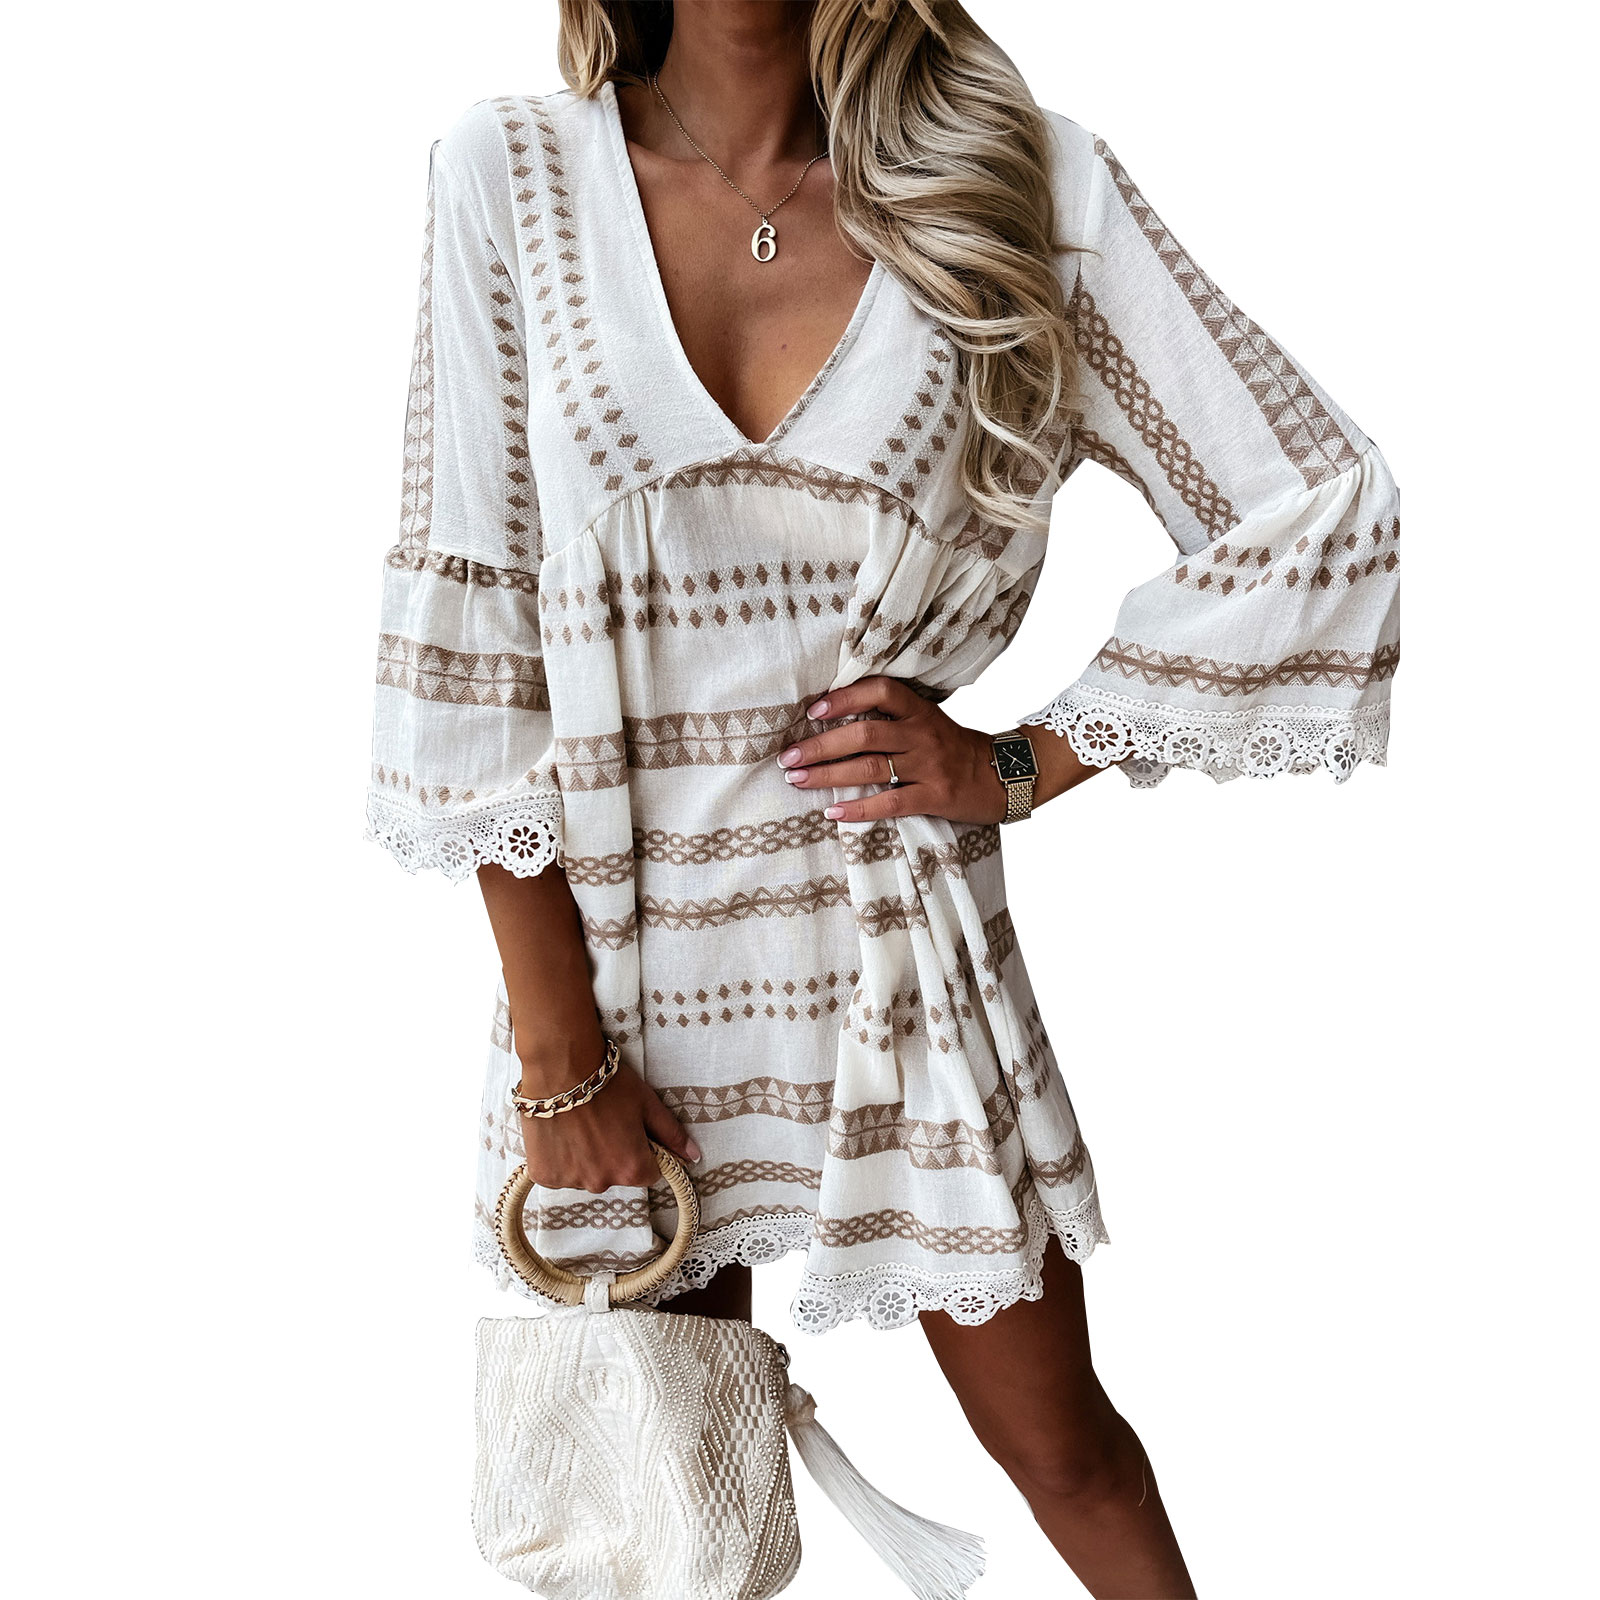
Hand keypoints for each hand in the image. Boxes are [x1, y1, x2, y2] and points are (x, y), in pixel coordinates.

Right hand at [517, 1047, 701, 1192]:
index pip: (648, 1173)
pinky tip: (560, 1132)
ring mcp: (571, 1181)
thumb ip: (671, 1134)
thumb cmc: (607, 1083)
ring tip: (578, 1124)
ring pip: (586, 1174)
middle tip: (602, 1122)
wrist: (559, 1068)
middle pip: (615, 1175)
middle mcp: (602, 1182)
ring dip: (585, 1158)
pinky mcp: (544, 1175)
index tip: (630, 1130)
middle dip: (613, 1154)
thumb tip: (694, 1156)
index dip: (642, 1150)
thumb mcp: (647, 1104)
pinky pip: (559, 1173)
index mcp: (632, 1168)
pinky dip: (560, 1158)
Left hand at [775, 675, 1008, 824]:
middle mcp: (922, 734)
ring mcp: (929, 766)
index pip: (880, 691)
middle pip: (864, 734)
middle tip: (788, 757)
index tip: (813, 711)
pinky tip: (833, 812)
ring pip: (870, 768)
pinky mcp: (934, 796)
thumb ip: (890, 717)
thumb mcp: (927, 721)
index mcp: (918, 710)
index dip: (845, 698)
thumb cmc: (952, 748)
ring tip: (797, 780)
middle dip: (820, 746)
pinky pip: (891, 803)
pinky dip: (859, 809)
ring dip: (828, 775)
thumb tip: (832, 718)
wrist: (1002, 775)